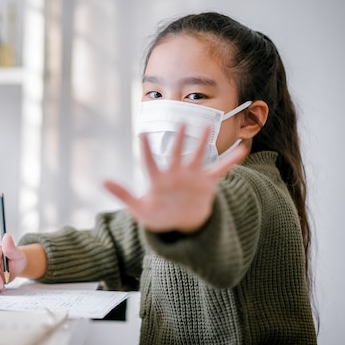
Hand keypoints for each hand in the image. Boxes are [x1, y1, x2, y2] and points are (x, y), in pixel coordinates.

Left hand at [103, 124, 247, 233]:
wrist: (180, 222)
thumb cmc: (158, 215)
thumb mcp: (139, 209)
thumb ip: (124, 195)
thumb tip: (103, 182)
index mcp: (158, 179)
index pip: (150, 162)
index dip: (146, 150)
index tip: (141, 135)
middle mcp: (175, 173)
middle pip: (176, 153)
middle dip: (178, 139)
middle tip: (181, 121)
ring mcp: (191, 177)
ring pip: (198, 156)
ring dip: (203, 142)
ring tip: (209, 125)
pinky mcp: (206, 183)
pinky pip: (220, 170)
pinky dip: (231, 161)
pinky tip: (241, 150)